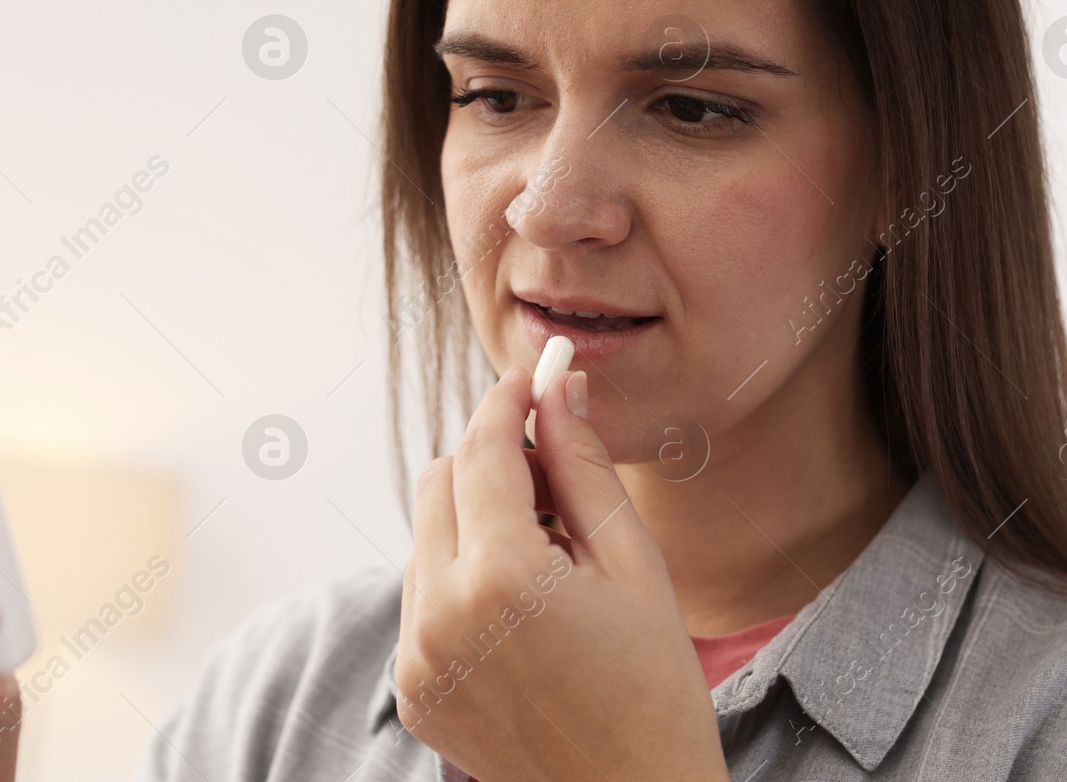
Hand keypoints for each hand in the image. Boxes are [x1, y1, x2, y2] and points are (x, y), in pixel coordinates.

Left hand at [395, 366, 728, 781]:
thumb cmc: (654, 689)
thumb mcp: (633, 566)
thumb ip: (584, 468)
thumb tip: (560, 389)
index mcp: (499, 576)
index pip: (481, 449)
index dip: (508, 401)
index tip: (533, 376)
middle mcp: (438, 614)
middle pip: (439, 481)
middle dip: (491, 461)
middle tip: (557, 480)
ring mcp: (416, 657)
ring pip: (426, 538)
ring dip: (476, 524)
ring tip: (551, 562)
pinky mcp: (412, 689)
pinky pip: (422, 597)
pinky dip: (462, 581)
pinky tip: (523, 612)